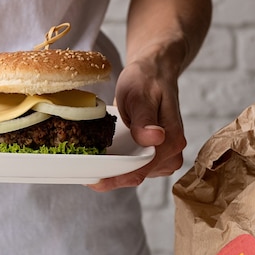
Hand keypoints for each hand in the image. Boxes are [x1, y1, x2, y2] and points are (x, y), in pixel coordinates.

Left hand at [88, 58, 185, 191]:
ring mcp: (162, 156)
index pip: (142, 170)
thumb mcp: (140, 95)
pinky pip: (132, 166)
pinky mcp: (152, 154)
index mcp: (171, 141)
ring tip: (87, 168)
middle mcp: (171, 153)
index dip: (116, 178)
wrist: (152, 72)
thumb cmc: (146, 80)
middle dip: (111, 178)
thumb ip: (145, 118)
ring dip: (112, 173)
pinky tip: (99, 160)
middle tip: (82, 176)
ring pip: (133, 174)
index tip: (93, 181)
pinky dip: (116, 165)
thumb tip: (155, 138)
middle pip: (137, 175)